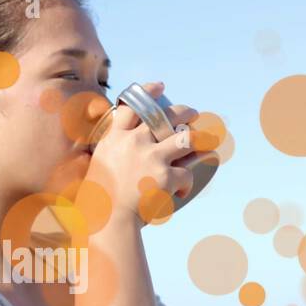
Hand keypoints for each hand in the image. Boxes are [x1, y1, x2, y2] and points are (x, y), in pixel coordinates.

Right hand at [85, 81, 199, 226]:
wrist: (107, 220)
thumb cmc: (99, 200)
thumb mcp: (98, 166)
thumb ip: (112, 152)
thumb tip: (124, 148)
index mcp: (115, 139)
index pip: (132, 106)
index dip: (148, 93)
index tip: (159, 86)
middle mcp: (134, 142)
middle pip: (164, 116)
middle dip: (183, 111)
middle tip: (191, 112)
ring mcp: (152, 158)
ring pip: (185, 138)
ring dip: (199, 137)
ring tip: (207, 138)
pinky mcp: (166, 176)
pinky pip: (186, 174)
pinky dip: (186, 184)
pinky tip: (183, 191)